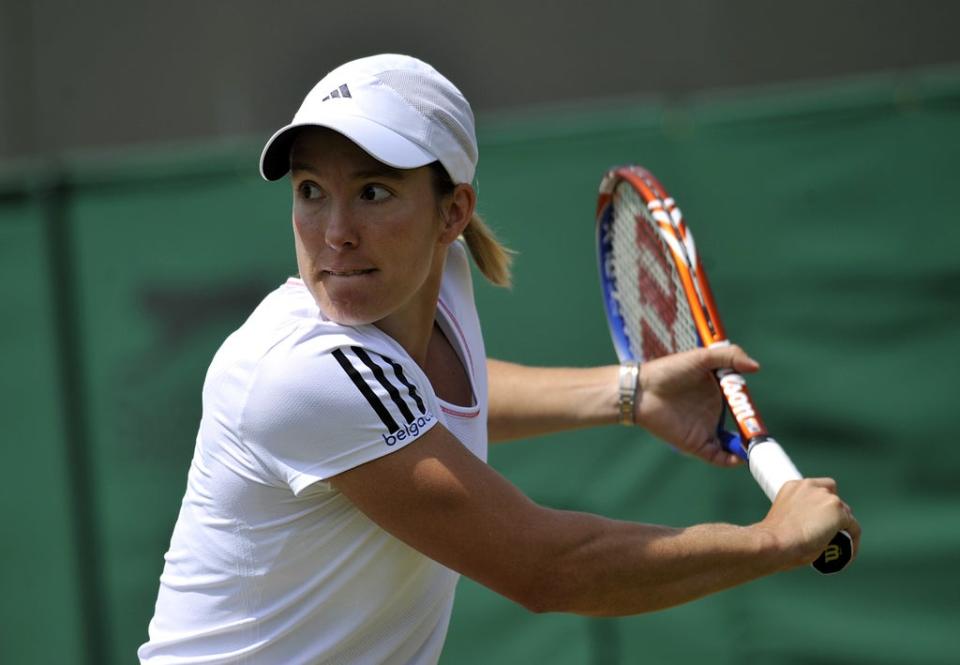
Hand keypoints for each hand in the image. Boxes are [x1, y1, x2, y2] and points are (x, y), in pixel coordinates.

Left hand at [634, 345, 759, 465]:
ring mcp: (705, 428)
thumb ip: (729, 356)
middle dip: (754, 431)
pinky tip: (739, 458)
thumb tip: (756, 366)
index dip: (750, 407)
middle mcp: (713, 412)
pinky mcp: (695, 444)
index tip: (756, 409)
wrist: (641, 390)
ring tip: (757, 448)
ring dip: (745, 448)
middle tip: (762, 432)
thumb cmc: (669, 370)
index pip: (742, 402)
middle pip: (740, 425)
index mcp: (718, 392)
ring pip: (732, 444)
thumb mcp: (701, 357)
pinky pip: (717, 456)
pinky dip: (730, 460)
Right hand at [758, 478, 860, 568]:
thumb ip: (800, 515)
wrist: (774, 543)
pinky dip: (852, 541)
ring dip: (842, 527)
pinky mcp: (839, 512)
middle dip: (833, 515)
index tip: (819, 519)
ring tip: (837, 547)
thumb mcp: (785, 518)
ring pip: (846, 514)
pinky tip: (846, 555)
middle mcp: (811, 486)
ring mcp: (827, 498)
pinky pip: (854, 528)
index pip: (819, 488)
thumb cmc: (774, 539)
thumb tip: (812, 530)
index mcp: (794, 486)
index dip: (822, 504)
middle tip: (827, 534)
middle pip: (835, 499)